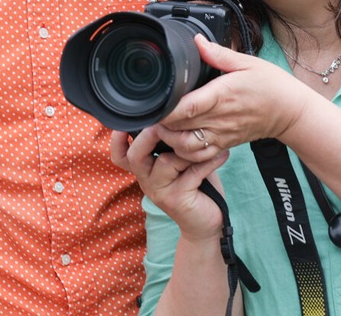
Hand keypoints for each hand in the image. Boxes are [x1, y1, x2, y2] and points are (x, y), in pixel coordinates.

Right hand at [110, 127, 228, 240]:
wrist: (205, 225)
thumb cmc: (195, 188)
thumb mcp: (181, 164)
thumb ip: (174, 145)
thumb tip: (181, 113)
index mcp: (145, 170)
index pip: (121, 156)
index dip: (117, 140)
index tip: (126, 122)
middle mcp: (147, 181)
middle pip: (135, 156)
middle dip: (148, 136)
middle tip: (165, 124)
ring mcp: (160, 192)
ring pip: (166, 161)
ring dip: (187, 149)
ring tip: (206, 143)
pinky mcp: (177, 199)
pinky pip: (192, 172)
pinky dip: (209, 161)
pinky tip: (223, 155)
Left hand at [157, 35, 310, 153]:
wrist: (291, 112)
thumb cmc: (271, 85)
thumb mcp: (247, 62)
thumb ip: (218, 54)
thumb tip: (196, 41)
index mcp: (222, 96)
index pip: (186, 107)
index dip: (166, 108)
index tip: (155, 101)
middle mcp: (219, 119)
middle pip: (179, 128)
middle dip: (160, 122)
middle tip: (152, 109)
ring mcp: (221, 135)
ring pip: (185, 147)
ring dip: (169, 139)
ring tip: (162, 124)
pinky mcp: (223, 144)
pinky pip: (198, 156)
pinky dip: (183, 152)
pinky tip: (178, 139)